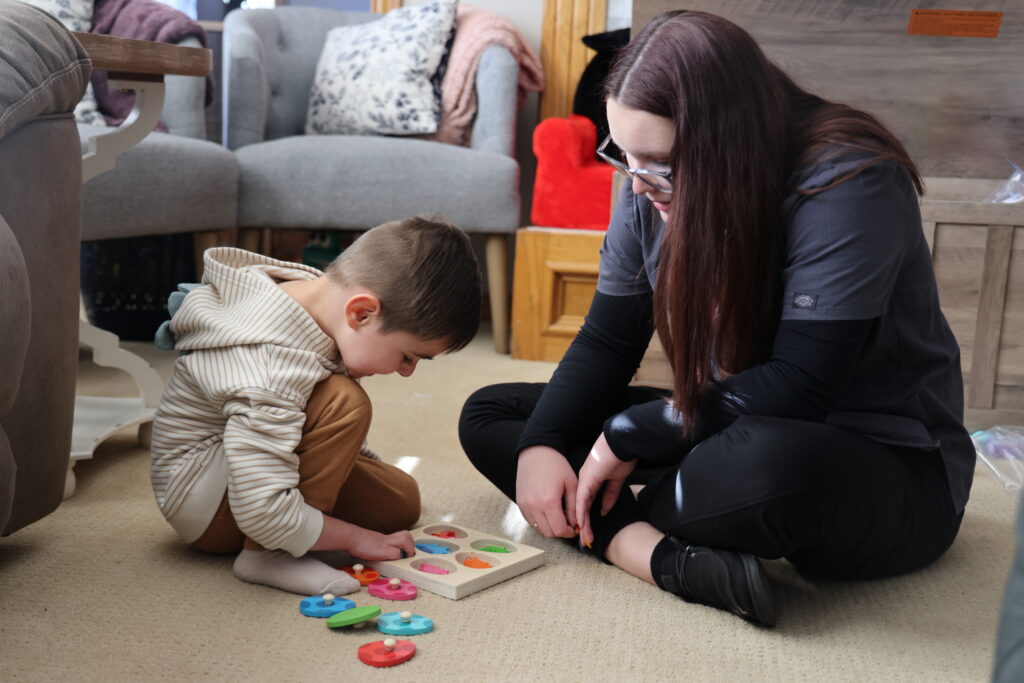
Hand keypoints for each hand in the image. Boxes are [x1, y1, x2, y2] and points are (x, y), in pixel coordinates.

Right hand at [312, 516, 414, 559]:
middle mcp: (387, 539)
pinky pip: (395, 552)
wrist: (351, 537)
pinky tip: (393, 559)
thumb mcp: (371, 542)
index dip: (407, 542)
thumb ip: (378, 545)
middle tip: (408, 553)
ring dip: (408, 548)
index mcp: (385, 538)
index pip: (402, 535)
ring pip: (405, 539)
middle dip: (411, 544)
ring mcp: (385, 544)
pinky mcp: (382, 551)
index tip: (406, 550)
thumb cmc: (357, 541)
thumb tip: (378, 552)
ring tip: (405, 555)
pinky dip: (397, 556)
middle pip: (406, 535)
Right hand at [515, 445, 577, 537]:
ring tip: (558, 516)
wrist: (536, 452)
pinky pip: (531, 521)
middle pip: (549, 533)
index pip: (559, 530)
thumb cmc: (556, 465)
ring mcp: (525, 505)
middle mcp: (534, 506)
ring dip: (550, 527)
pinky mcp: (520, 503)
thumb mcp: (571, 484)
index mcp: (549, 501)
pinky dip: (540, 521)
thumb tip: (577, 524)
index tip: (575, 528)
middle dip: (560, 531)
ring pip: (539, 529)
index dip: (569, 532)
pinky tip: (547, 511)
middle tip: (568, 523)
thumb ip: (574, 507)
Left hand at [575, 433, 636, 548]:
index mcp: (590, 481)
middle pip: (580, 508)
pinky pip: (582, 501)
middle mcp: (584, 482)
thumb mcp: (616, 480)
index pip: (585, 504)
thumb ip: (609, 495)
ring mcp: (583, 482)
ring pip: (579, 507)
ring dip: (582, 524)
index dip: (587, 519)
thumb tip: (604, 511)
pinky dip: (582, 514)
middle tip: (585, 541)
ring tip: (584, 539)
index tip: (589, 533)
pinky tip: (582, 526)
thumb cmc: (621, 457)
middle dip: (583, 526)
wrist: (621, 443)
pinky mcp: (586, 481)